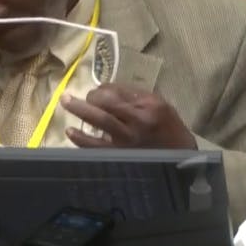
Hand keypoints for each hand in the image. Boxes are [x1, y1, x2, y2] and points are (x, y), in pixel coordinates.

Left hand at [60, 84, 196, 148]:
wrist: (180, 157)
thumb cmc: (169, 128)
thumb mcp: (160, 105)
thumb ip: (136, 96)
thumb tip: (108, 90)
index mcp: (148, 104)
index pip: (119, 90)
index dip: (103, 88)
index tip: (96, 91)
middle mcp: (138, 119)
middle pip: (108, 101)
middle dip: (90, 96)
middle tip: (77, 94)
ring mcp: (128, 138)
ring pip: (100, 120)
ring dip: (80, 109)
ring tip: (65, 102)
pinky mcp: (121, 155)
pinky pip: (97, 146)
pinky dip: (81, 139)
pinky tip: (70, 132)